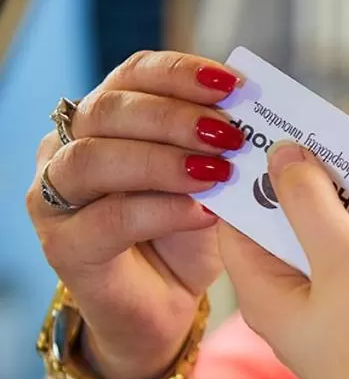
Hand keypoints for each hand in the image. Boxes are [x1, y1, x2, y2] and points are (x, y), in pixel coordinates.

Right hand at [27, 51, 246, 378]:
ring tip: (217, 172)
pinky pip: (107, 219)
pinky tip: (203, 213)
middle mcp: (68, 147)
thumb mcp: (213, 181)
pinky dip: (160, 211)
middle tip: (230, 134)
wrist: (166, 304)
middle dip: (176, 117)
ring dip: (163, 161)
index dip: (181, 73)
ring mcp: (55, 196)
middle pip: (110, 110)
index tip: (233, 85)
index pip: (133, 74)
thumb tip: (263, 119)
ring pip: (95, 159)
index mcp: (106, 117)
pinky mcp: (63, 245)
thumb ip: (224, 148)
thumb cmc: (187, 232)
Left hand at [218, 142, 348, 378]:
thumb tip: (284, 156)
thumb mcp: (344, 258)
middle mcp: (291, 314)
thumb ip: (311, 201)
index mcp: (265, 297)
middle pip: (289, 236)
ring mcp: (333, 329)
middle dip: (314, 195)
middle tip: (336, 155)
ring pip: (335, 259)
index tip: (278, 136)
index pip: (239, 223)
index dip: (255, 177)